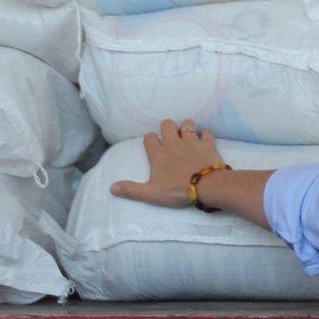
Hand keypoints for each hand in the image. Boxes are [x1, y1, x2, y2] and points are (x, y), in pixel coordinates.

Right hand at [111, 119, 227, 207]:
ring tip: (187, 137)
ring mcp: (191, 141)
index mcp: (158, 154)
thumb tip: (112, 188)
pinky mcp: (207, 144)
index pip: (149, 138)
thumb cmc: (177, 190)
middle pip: (167, 124)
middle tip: (171, 139)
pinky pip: (207, 133)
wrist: (205, 186)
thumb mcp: (151, 194)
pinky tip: (205, 142)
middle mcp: (173, 143)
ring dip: (187, 128)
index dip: (151, 141)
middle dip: (168, 129)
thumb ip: (131, 190)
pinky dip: (206, 136)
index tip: (154, 148)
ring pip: (187, 123)